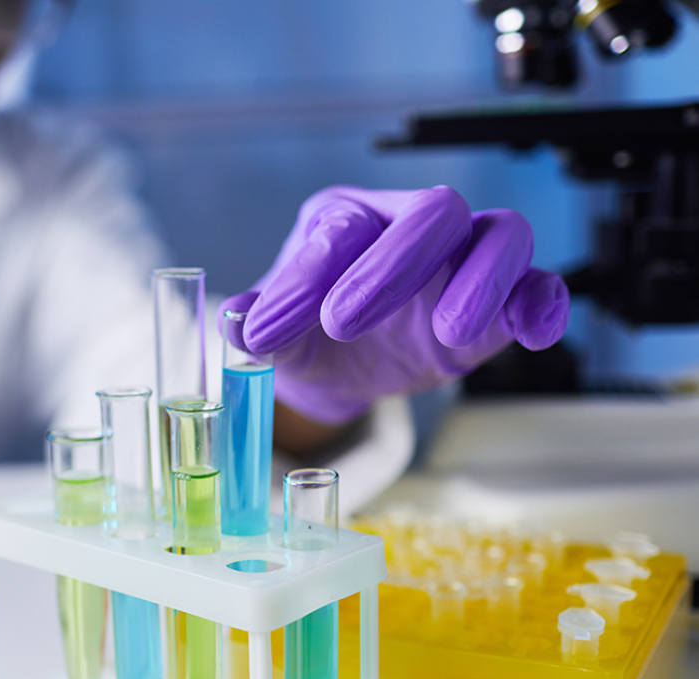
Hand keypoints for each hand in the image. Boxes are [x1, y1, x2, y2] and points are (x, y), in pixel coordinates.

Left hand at [224, 185, 568, 424]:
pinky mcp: (498, 303)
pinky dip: (543, 303)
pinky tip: (532, 332)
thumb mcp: (272, 332)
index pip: (341, 227)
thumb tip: (236, 320)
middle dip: (394, 265)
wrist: (340, 366)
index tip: (270, 331)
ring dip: (482, 279)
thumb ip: (256, 324)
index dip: (307, 278)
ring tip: (446, 333)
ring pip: (503, 233)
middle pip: (434, 211)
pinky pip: (540, 285)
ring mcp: (462, 261)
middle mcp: (409, 226)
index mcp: (345, 219)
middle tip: (345, 323)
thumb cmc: (305, 331)